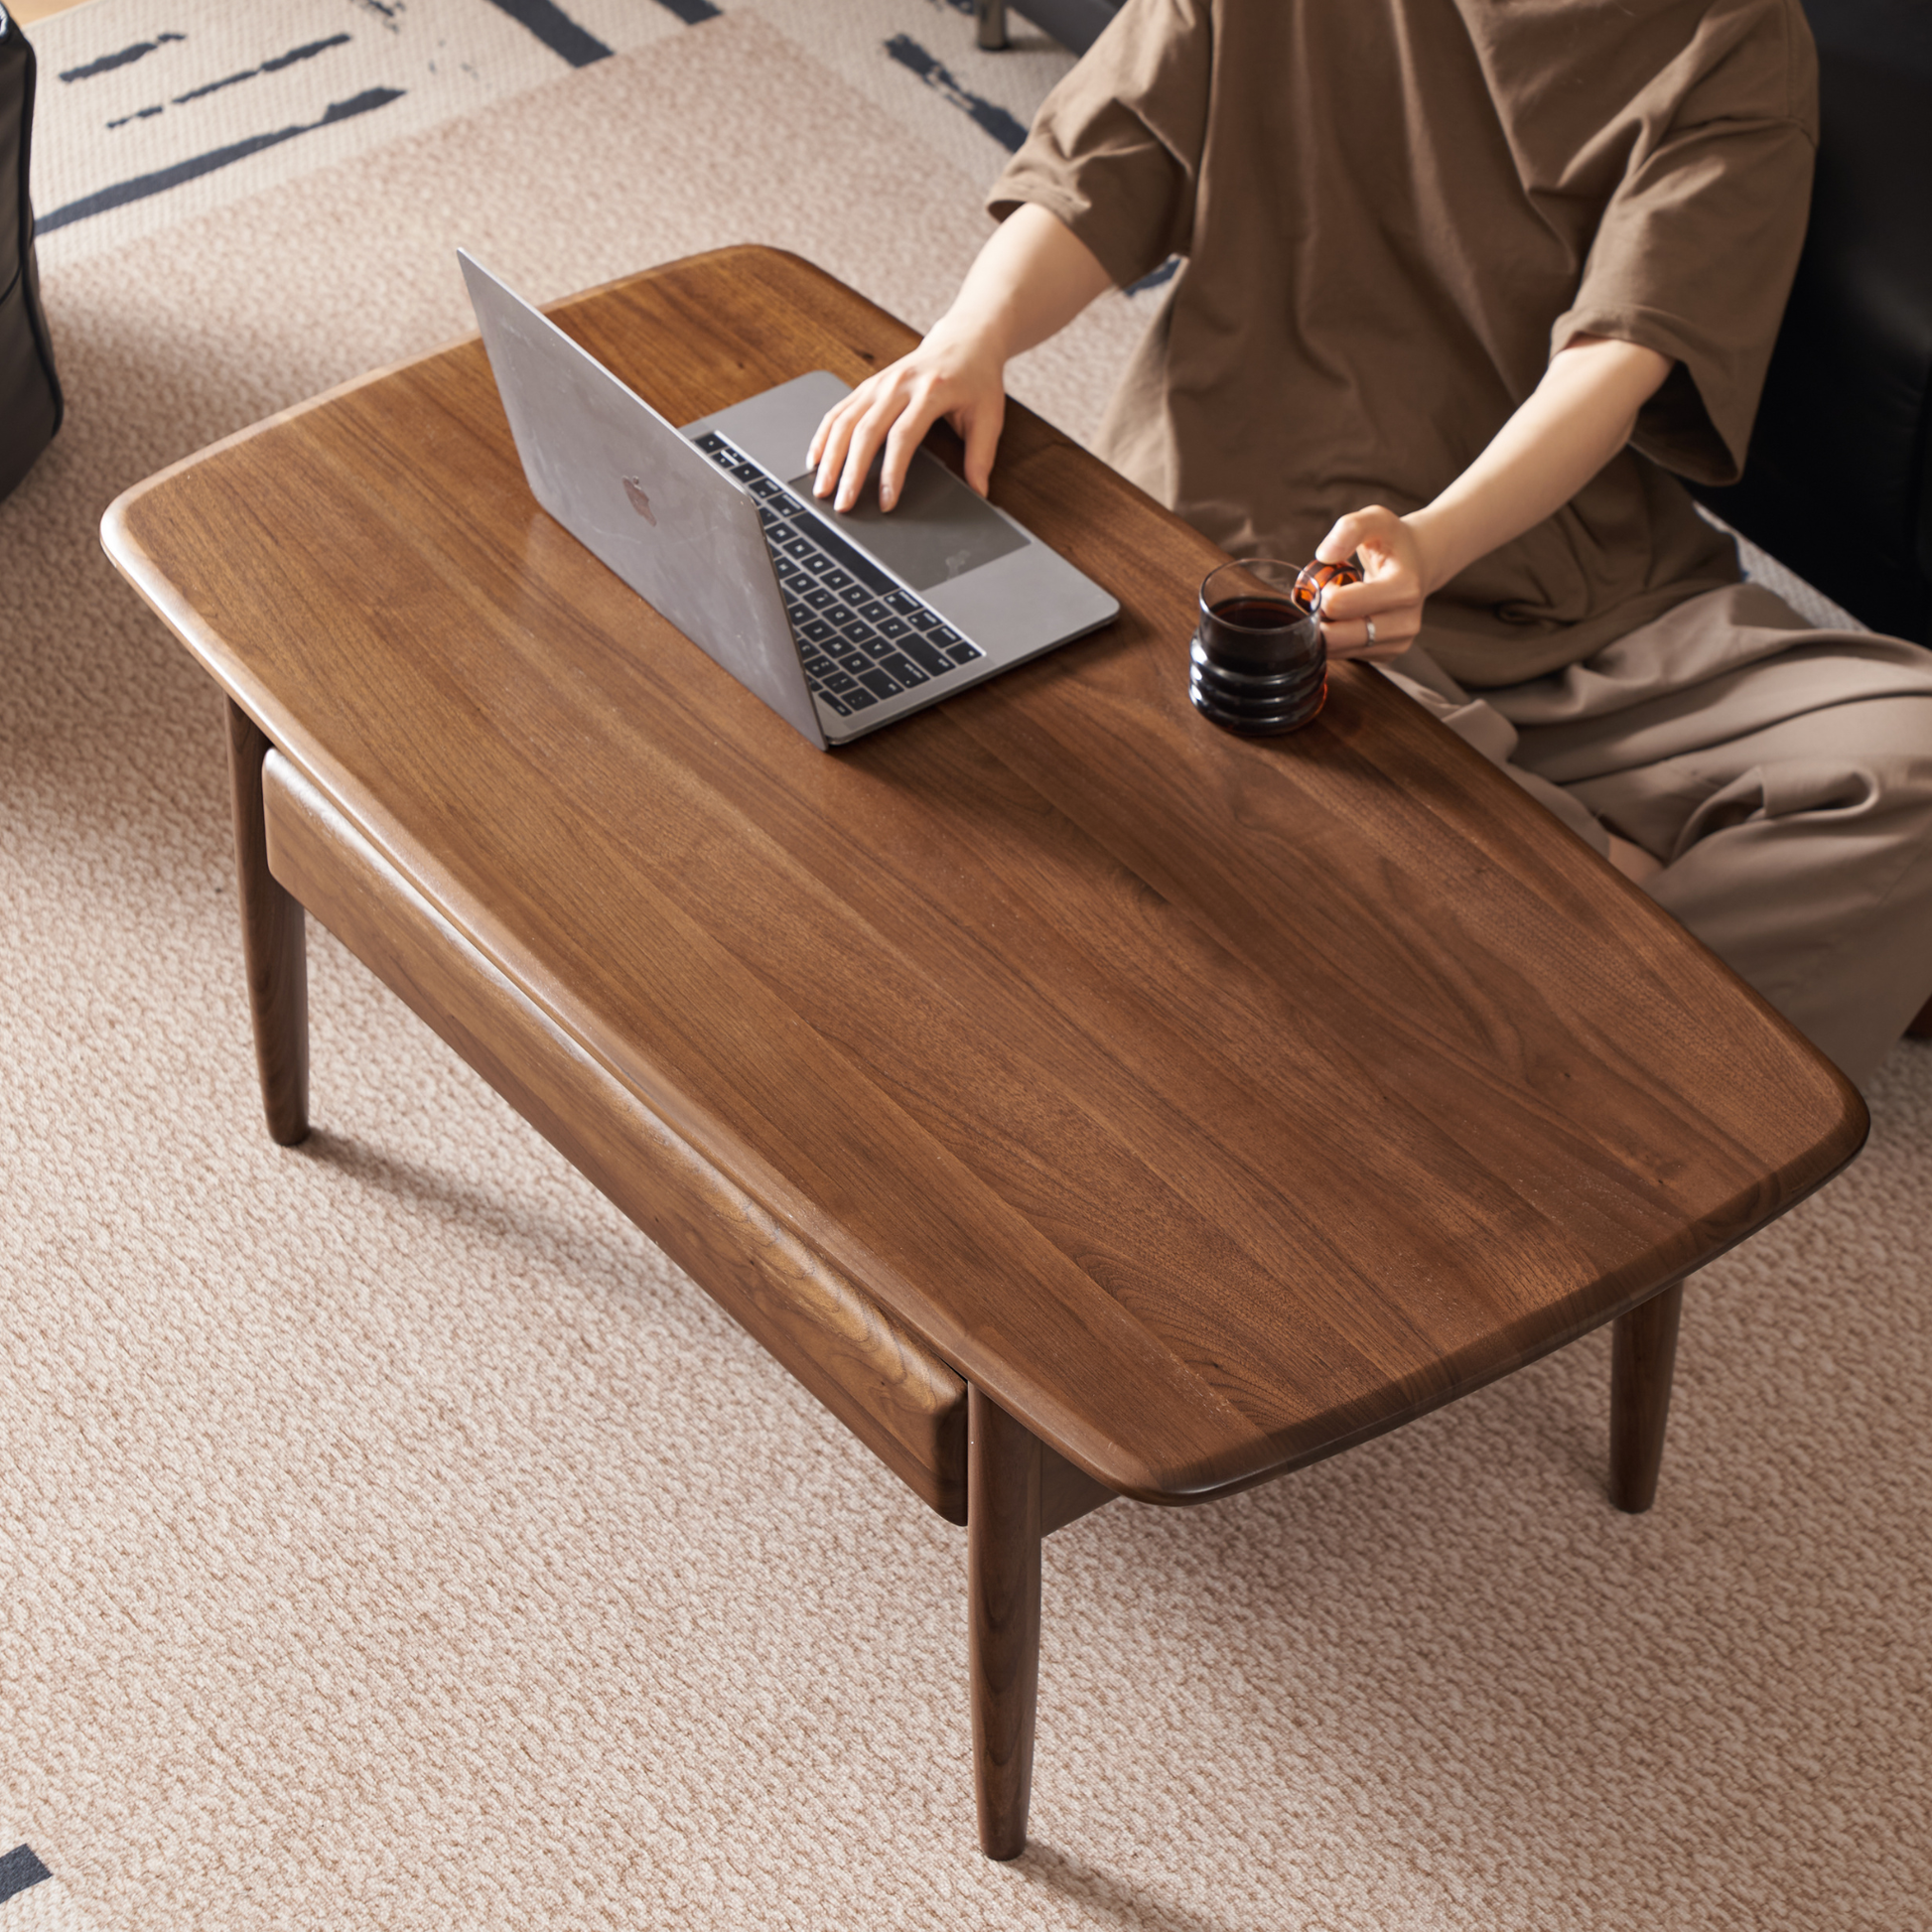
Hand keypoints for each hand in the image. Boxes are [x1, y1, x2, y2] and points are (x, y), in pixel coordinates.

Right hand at [806, 318, 1006, 513]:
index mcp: (931, 391)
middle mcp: (899, 384)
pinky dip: (824, 435)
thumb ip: (981, 456)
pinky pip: (839, 410)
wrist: (964, 340)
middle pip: (866, 431)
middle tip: (843, 505)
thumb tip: (979, 493)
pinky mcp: (868, 385)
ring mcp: (879, 382)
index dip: (892, 472)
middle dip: (851, 472)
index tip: (886, 502)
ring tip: (821, 489)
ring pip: (845, 421)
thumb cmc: (977, 379)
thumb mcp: (989, 416)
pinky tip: (815, 459)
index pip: (903, 436)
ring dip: (830, 457)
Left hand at [1307, 506, 1429, 662]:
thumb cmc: (1394, 541)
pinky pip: (1347, 656)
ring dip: (1325, 631)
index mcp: (1404, 588)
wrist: (1420, 562)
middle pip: (1337, 637)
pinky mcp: (1388, 655)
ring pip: (1339, 651)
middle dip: (1318, 618)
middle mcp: (1405, 623)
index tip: (1326, 582)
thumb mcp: (1376, 520)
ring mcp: (1398, 643)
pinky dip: (1335, 641)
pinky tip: (1344, 620)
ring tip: (1334, 607)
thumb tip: (1324, 555)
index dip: (1322, 593)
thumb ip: (1350, 528)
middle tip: (1321, 598)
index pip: (1340, 605)